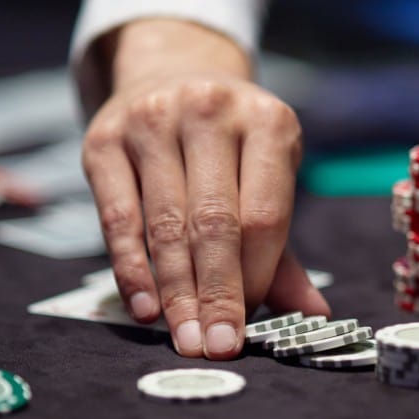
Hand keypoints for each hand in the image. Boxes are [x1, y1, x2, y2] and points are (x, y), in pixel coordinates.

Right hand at [82, 19, 329, 359]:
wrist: (171, 72)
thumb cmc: (229, 146)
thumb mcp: (266, 179)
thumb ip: (283, 249)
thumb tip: (314, 312)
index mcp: (268, 121)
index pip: (264, 216)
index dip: (256, 277)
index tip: (248, 325)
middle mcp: (210, 111)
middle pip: (215, 222)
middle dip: (217, 294)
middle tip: (217, 347)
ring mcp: (153, 120)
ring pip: (166, 224)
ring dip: (176, 291)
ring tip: (186, 337)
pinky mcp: (104, 139)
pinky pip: (118, 218)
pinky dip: (132, 269)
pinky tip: (146, 308)